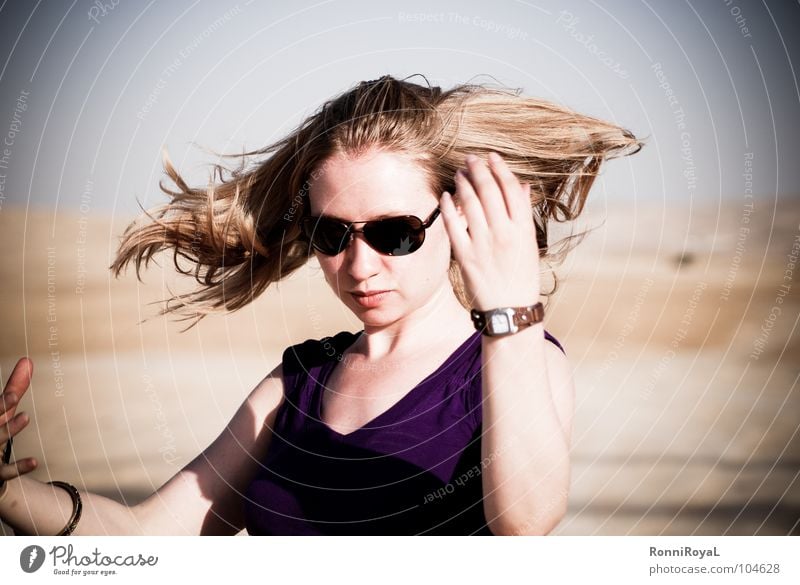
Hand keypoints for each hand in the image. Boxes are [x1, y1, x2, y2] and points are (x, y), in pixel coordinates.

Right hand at [1, 358, 37, 483]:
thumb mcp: (3, 412)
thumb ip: (14, 389)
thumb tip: (28, 361)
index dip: (2, 403)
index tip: (15, 395)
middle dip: (0, 412)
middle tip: (15, 398)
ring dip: (9, 430)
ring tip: (25, 417)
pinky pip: (4, 472)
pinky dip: (18, 467)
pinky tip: (34, 462)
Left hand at [439, 152, 541, 309]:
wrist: (510, 309)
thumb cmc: (522, 275)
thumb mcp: (530, 244)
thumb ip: (523, 214)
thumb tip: (522, 185)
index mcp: (523, 229)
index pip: (511, 189)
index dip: (500, 168)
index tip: (491, 157)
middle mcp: (503, 233)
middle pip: (489, 191)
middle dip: (478, 169)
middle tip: (471, 159)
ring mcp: (483, 244)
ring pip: (471, 204)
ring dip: (464, 184)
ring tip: (460, 173)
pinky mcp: (466, 256)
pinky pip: (454, 226)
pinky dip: (449, 208)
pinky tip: (446, 196)